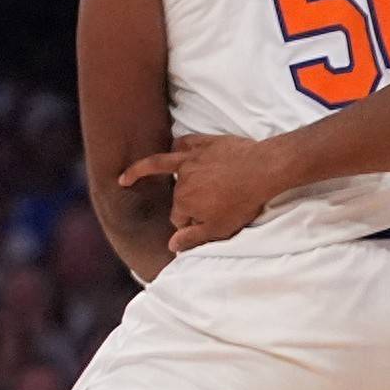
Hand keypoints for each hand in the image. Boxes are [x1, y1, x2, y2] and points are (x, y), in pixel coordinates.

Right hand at [120, 134, 279, 251]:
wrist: (263, 170)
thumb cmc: (243, 202)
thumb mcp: (220, 229)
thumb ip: (193, 238)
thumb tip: (171, 246)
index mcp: (183, 203)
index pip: (178, 219)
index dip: (190, 224)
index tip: (204, 226)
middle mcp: (181, 180)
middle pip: (176, 196)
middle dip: (186, 203)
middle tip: (210, 206)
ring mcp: (191, 159)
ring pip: (167, 168)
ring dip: (146, 171)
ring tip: (126, 177)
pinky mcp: (204, 144)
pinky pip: (182, 143)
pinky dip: (174, 147)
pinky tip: (170, 148)